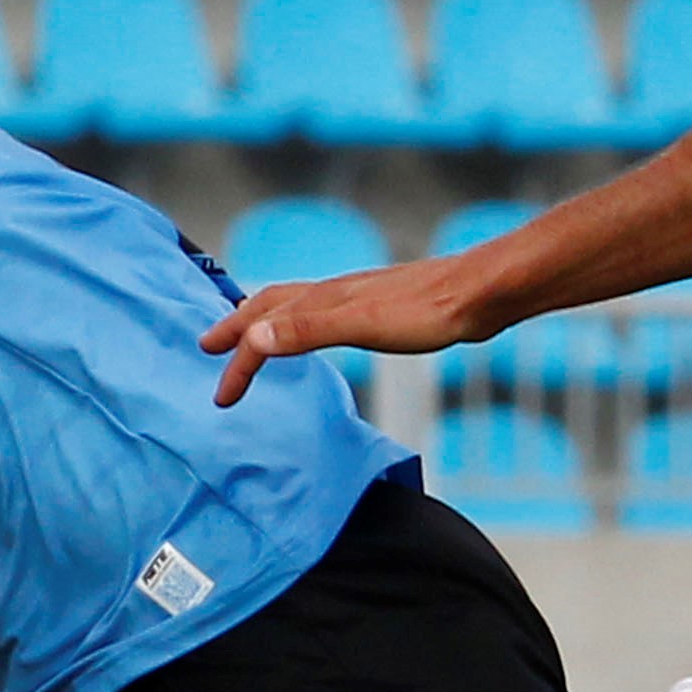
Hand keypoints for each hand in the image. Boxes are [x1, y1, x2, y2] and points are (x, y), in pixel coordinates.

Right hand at [197, 257, 490, 406]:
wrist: (481, 293)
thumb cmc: (428, 311)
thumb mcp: (363, 325)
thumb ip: (309, 330)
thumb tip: (254, 335)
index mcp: (323, 299)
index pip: (263, 330)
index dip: (239, 363)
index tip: (223, 398)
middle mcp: (333, 292)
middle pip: (270, 303)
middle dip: (236, 325)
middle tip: (210, 347)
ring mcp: (357, 297)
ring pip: (295, 304)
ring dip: (265, 319)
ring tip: (252, 333)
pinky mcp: (380, 306)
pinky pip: (322, 312)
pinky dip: (300, 321)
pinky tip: (321, 332)